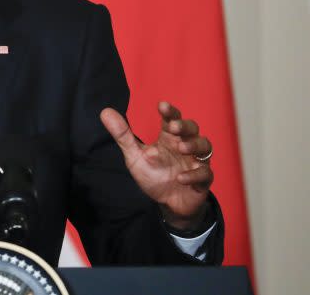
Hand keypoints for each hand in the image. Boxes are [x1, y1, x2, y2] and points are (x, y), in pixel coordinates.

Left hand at [100, 101, 213, 229]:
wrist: (167, 204)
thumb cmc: (153, 175)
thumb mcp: (135, 155)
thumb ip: (122, 135)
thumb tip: (105, 111)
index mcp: (168, 138)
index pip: (172, 119)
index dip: (169, 111)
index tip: (162, 106)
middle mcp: (184, 146)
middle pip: (192, 128)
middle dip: (184, 125)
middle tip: (173, 126)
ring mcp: (195, 162)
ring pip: (205, 146)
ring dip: (194, 145)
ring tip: (182, 148)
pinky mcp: (202, 181)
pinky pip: (205, 174)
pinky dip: (195, 174)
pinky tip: (181, 178)